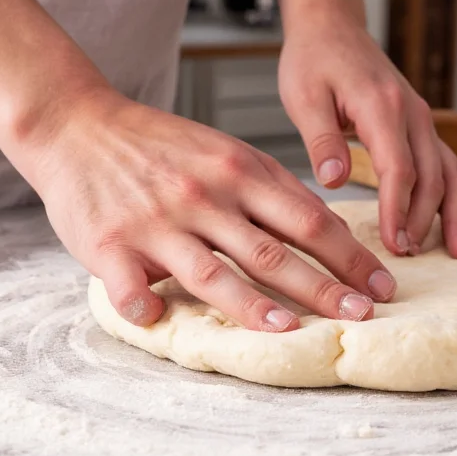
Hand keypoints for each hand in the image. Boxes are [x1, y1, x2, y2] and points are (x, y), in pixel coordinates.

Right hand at [29, 88, 398, 330]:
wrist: (76, 124)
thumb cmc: (157, 145)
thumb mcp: (222, 149)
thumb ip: (268, 187)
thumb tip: (322, 225)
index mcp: (237, 171)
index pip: (308, 219)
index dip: (349, 255)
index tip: (380, 284)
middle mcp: (203, 197)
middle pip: (273, 251)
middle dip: (324, 287)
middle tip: (361, 316)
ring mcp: (157, 222)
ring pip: (214, 274)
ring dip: (254, 306)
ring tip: (291, 330)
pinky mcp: (110, 245)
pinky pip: (131, 288)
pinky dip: (145, 306)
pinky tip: (158, 319)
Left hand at [278, 14, 456, 258]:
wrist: (332, 29)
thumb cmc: (315, 61)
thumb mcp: (305, 96)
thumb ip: (321, 139)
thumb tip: (333, 179)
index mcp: (383, 108)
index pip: (399, 169)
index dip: (398, 211)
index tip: (395, 244)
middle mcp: (413, 115)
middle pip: (431, 177)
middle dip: (426, 221)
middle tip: (413, 256)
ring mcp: (422, 122)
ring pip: (451, 173)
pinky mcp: (421, 128)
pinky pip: (454, 163)